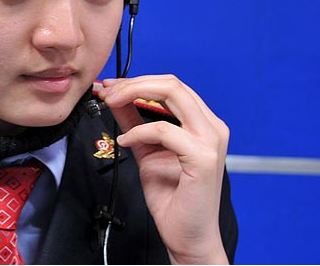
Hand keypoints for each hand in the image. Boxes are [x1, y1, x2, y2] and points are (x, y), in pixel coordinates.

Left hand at [98, 75, 229, 263]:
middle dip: (133, 83)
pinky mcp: (203, 158)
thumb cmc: (172, 198)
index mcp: (203, 123)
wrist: (187, 236)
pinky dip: (139, 131)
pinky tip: (125, 141)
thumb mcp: (146, 151)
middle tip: (107, 92)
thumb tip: (115, 99)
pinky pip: (165, 130)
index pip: (170, 86)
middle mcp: (212, 127)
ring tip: (111, 104)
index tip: (110, 87)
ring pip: (172, 94)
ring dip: (133, 95)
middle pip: (172, 83)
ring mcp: (211, 140)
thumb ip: (134, 123)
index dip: (137, 82)